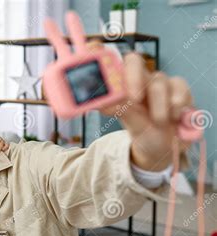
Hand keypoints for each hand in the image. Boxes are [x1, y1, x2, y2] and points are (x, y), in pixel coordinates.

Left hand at [88, 41, 192, 170]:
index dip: (102, 52)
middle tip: (134, 99)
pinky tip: (175, 117)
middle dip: (134, 78)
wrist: (162, 147)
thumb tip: (99, 101)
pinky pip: (180, 88)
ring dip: (159, 106)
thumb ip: (117, 109)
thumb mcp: (129, 122)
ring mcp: (160, 82)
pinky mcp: (180, 89)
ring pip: (159, 81)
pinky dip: (177, 105)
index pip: (111, 62)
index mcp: (122, 85)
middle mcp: (140, 79)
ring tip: (159, 122)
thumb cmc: (142, 131)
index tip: (94, 49)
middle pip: (134, 61)